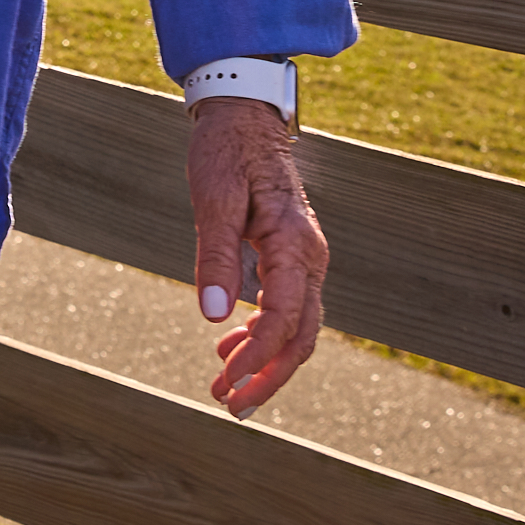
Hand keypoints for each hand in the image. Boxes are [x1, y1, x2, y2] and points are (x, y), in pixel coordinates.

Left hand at [185, 93, 326, 413]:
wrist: (244, 118)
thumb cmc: (227, 151)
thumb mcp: (214, 197)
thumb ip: (215, 256)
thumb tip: (215, 317)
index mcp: (295, 244)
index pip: (285, 319)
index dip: (257, 357)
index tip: (226, 381)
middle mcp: (311, 258)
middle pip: (300, 337)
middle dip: (267, 377)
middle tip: (229, 406)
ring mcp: (306, 260)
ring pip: (297, 329)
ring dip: (264, 363)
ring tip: (223, 387)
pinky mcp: (292, 259)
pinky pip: (287, 310)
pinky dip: (261, 336)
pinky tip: (230, 348)